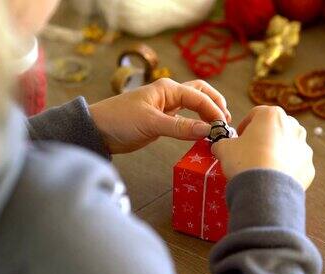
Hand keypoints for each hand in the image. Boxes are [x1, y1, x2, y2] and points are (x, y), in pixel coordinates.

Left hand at [89, 78, 230, 153]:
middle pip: (201, 93)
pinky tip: (202, 133)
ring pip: (194, 105)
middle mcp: (170, 95)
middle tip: (226, 121)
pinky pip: (186, 119)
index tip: (223, 125)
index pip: (199, 96)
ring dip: (207, 113)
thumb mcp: (151, 123)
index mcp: (168, 88)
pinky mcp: (163, 121)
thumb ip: (180, 127)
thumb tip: (208, 130)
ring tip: (219, 126)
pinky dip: (197, 124)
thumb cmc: (120, 120)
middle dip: (215, 104)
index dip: (214, 109)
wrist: (98, 130)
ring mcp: (167, 107)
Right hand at [212, 106, 314, 189]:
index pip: (256, 114)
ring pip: (289, 147)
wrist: (266, 190)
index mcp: (272, 115)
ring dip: (278, 153)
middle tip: (251, 152)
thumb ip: (223, 143)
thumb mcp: (224, 148)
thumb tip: (220, 147)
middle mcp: (293, 127)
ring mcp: (304, 147)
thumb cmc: (245, 162)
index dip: (245, 126)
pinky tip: (274, 179)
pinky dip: (286, 170)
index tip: (238, 138)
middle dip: (265, 138)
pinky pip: (296, 166)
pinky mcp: (309, 167)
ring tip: (264, 167)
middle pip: (276, 129)